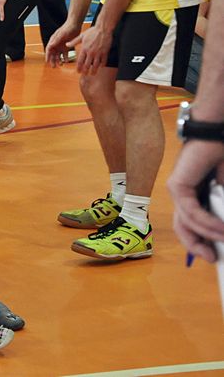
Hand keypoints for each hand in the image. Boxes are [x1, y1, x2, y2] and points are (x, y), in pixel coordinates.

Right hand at [45, 22, 80, 66]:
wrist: (75, 24)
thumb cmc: (67, 28)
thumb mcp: (61, 34)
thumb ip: (56, 40)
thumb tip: (50, 46)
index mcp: (53, 41)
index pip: (49, 50)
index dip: (47, 56)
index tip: (47, 61)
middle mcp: (56, 44)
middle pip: (53, 54)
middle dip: (53, 60)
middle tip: (54, 66)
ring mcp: (61, 46)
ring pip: (59, 55)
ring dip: (59, 60)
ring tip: (61, 64)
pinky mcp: (67, 47)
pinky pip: (66, 54)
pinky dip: (66, 58)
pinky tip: (67, 61)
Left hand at [68, 24, 110, 74]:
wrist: (103, 29)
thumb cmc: (92, 31)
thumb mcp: (81, 36)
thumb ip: (74, 42)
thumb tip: (66, 44)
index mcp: (84, 49)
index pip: (80, 61)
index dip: (78, 68)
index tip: (78, 71)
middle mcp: (91, 52)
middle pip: (87, 65)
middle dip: (85, 71)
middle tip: (84, 75)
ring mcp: (98, 53)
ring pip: (96, 65)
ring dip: (94, 71)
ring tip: (92, 74)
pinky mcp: (105, 52)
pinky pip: (104, 61)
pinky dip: (102, 65)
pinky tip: (101, 67)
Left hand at [167, 140, 223, 261]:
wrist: (215, 135)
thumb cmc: (221, 158)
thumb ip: (222, 208)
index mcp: (193, 196)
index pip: (191, 225)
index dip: (201, 242)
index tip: (214, 256)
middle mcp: (181, 195)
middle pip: (184, 228)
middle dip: (197, 246)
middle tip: (213, 258)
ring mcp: (176, 191)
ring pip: (187, 223)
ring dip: (208, 235)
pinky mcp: (177, 186)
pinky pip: (191, 212)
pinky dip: (207, 223)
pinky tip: (222, 230)